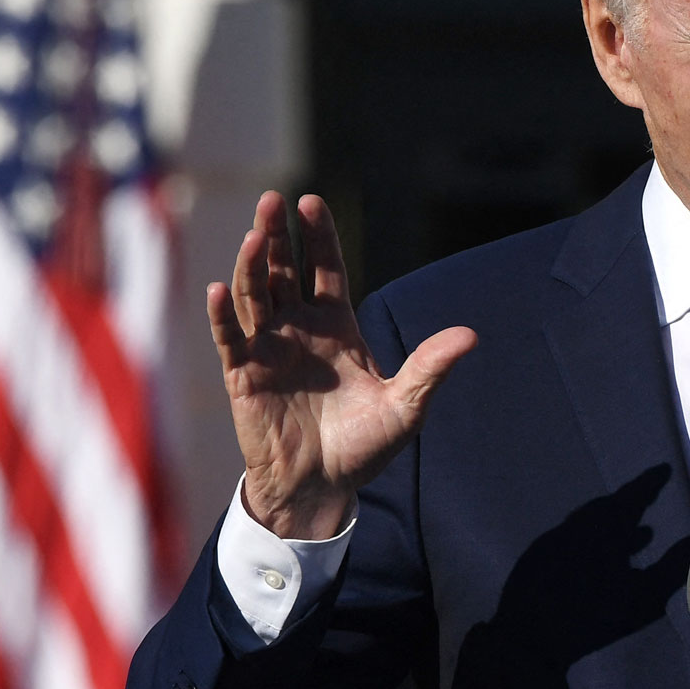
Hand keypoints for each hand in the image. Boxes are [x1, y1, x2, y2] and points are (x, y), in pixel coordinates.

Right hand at [207, 191, 477, 538]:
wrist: (323, 488)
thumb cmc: (365, 447)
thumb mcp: (405, 407)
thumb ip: (429, 368)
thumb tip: (471, 336)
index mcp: (337, 326)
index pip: (326, 268)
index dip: (318, 237)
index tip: (312, 202)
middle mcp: (299, 328)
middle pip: (284, 270)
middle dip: (278, 235)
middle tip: (274, 200)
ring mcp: (269, 348)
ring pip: (254, 296)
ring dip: (250, 265)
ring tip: (254, 234)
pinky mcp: (243, 375)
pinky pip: (230, 339)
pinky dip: (223, 315)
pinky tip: (218, 289)